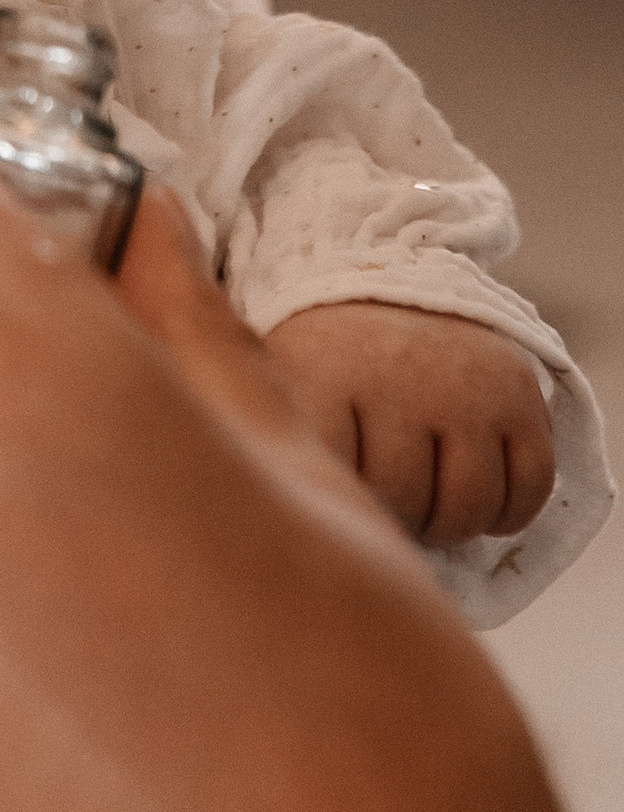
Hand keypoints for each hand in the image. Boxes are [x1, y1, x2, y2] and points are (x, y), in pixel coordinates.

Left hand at [265, 298, 557, 544]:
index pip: (333, 482)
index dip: (338, 505)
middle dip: (396, 519)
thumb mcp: (282, 385)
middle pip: (405, 501)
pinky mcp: (519, 392)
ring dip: (449, 524)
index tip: (335, 493)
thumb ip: (289, 451)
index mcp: (322, 373)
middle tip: (388, 505)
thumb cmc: (325, 355)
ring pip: (468, 506)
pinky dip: (506, 514)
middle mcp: (398, 377)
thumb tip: (311, 538)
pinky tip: (479, 504)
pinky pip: (529, 489)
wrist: (384, 273)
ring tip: (428, 506)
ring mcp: (465, 385)